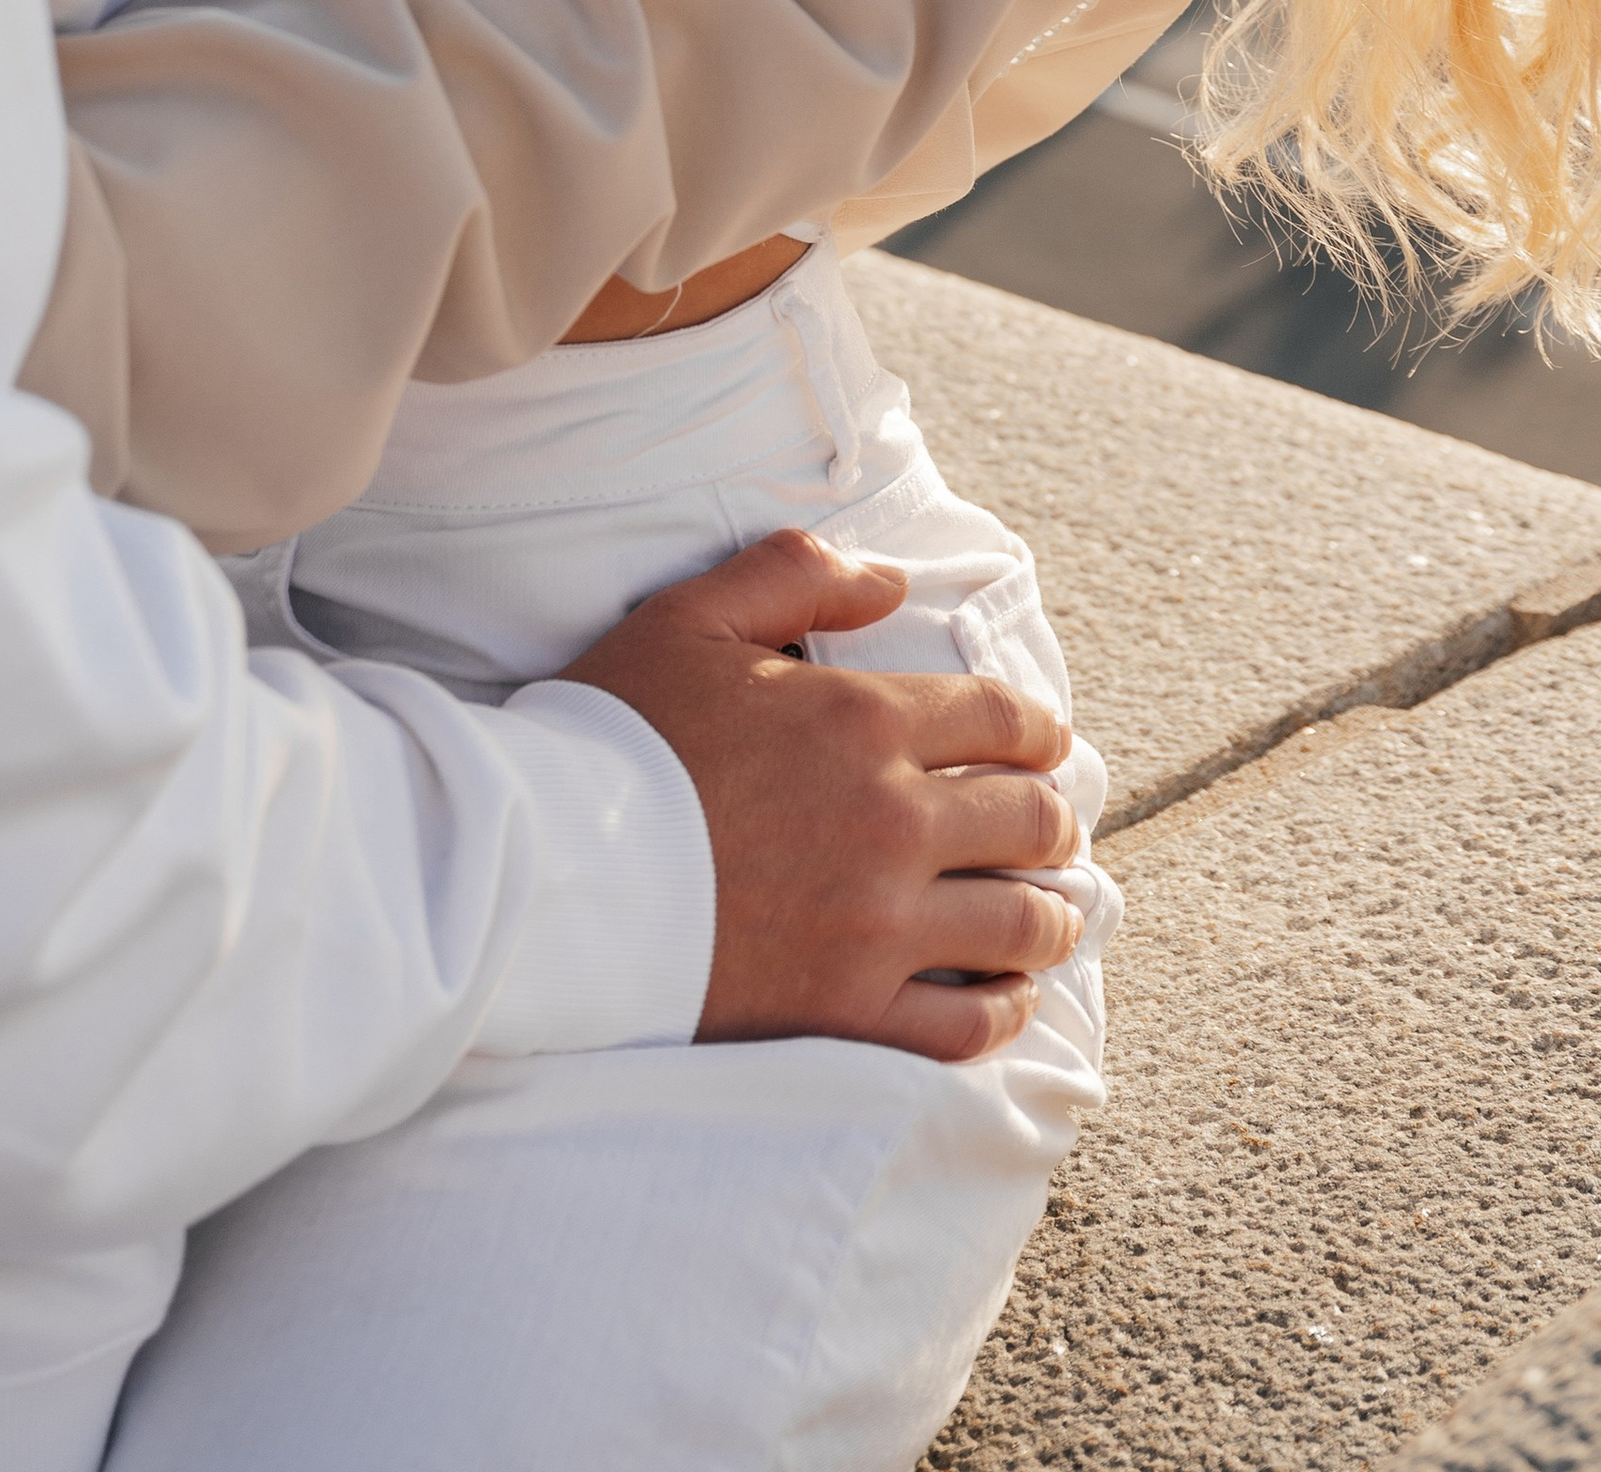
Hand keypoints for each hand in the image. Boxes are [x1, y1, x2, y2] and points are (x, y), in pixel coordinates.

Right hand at [563, 528, 1081, 1062]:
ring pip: (1018, 924)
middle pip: (1027, 822)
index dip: (1037, 731)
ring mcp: (877, 926)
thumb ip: (793, 576)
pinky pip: (966, 1024)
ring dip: (1051, 915)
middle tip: (1049, 827)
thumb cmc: (614, 738)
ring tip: (1053, 913)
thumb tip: (889, 579)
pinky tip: (1004, 995)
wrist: (548, 874)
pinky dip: (1003, 1009)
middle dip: (1050, 819)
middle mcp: (891, 822)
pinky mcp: (847, 1013)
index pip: (1001, 720)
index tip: (1044, 746)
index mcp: (861, 721)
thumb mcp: (689, 618)